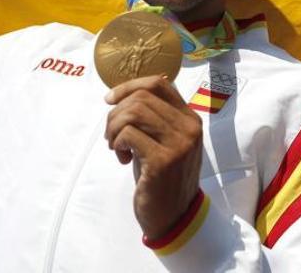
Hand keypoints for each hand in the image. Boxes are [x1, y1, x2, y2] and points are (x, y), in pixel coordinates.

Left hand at [104, 75, 203, 239]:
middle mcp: (189, 128)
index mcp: (190, 118)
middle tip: (112, 136)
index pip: (160, 84)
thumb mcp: (164, 141)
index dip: (129, 86)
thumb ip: (154, 117)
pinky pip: (128, 135)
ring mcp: (179, 144)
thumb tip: (126, 92)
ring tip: (116, 146)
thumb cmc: (163, 177)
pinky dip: (117, 144)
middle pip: (142, 98)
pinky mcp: (163, 161)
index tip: (110, 100)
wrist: (174, 215)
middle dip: (116, 113)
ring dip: (114, 128)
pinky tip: (122, 158)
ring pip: (134, 113)